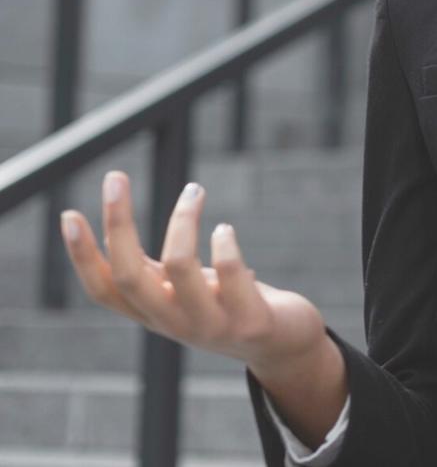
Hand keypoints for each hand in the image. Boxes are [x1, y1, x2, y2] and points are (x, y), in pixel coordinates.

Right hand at [60, 171, 328, 375]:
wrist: (283, 345)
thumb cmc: (227, 305)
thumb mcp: (184, 289)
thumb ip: (154, 269)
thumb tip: (115, 229)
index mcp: (152, 313)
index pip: (103, 290)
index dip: (82, 255)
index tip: (68, 213)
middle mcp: (173, 324)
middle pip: (128, 276)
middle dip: (117, 222)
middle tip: (115, 176)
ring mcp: (211, 326)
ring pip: (179, 266)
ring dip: (183, 219)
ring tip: (194, 190)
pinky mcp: (251, 321)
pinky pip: (231, 275)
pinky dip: (225, 245)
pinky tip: (224, 229)